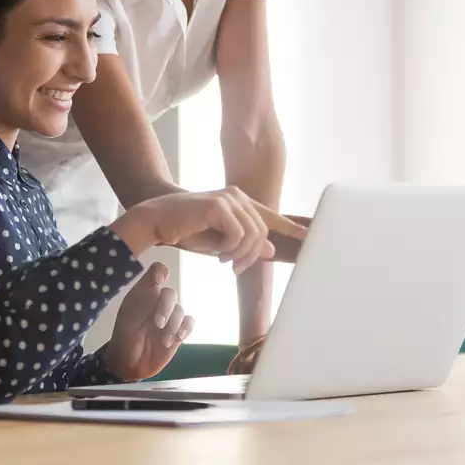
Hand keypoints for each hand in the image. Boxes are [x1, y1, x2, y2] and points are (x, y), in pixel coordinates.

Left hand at [102, 263, 194, 380]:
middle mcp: (157, 303)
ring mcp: (169, 317)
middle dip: (166, 308)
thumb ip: (143, 300)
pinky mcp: (178, 331)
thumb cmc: (124, 340)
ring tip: (163, 340)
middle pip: (170, 293)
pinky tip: (177, 339)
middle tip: (158, 324)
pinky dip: (185, 328)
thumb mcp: (129, 320)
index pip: (156, 273)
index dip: (160, 273)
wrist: (130, 367)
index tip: (160, 282)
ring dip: (173, 324)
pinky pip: (189, 322)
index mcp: (142, 295)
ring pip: (180, 309)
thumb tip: (159, 281)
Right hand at [177, 203, 308, 264]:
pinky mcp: (219, 205)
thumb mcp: (219, 243)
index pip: (271, 215)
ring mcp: (229, 198)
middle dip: (251, 255)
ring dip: (240, 254)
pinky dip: (229, 250)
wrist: (155, 221)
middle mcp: (237, 196)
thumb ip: (245, 244)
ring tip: (225, 261)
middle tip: (235, 268)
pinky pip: (238, 235)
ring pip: (253, 234)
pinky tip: (218, 254)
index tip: (309, 235)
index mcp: (239, 201)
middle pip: (262, 231)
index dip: (291, 227)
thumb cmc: (186, 232)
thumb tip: (270, 250)